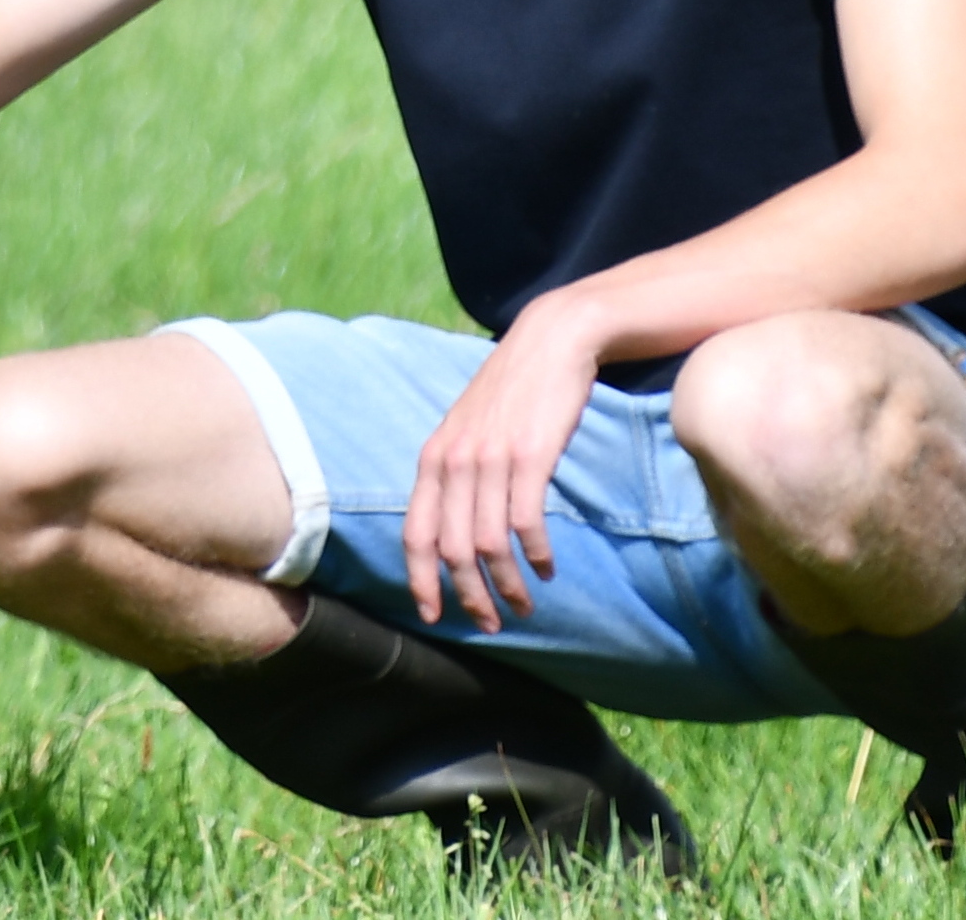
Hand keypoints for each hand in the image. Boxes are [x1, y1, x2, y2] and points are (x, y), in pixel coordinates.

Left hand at [402, 301, 603, 633]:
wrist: (550, 341)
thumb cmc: (511, 392)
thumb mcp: (468, 429)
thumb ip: (456, 472)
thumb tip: (453, 529)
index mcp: (433, 459)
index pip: (414, 534)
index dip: (422, 581)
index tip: (435, 617)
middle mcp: (454, 461)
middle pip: (451, 550)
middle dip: (470, 596)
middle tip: (493, 623)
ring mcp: (490, 458)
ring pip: (489, 544)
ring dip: (508, 585)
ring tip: (525, 605)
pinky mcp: (530, 456)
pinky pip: (526, 522)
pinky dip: (537, 555)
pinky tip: (547, 567)